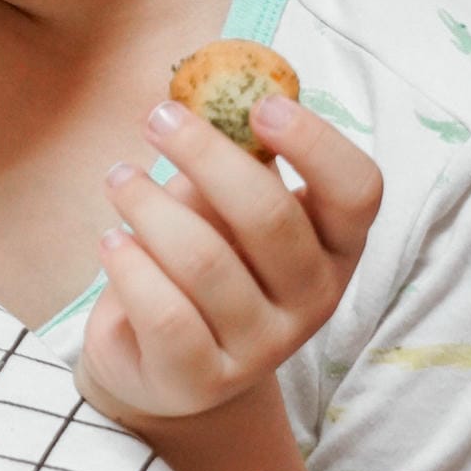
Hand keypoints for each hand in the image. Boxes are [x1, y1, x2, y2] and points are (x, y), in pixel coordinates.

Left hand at [76, 94, 381, 424]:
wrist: (167, 364)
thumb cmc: (207, 258)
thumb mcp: (226, 206)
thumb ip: (231, 157)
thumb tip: (205, 92)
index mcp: (334, 245)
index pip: (358, 191)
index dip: (316, 143)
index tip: (260, 105)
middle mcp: (313, 299)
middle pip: (270, 217)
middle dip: (205, 154)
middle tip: (157, 118)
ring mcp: (261, 346)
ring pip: (203, 260)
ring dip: (149, 205)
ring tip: (119, 178)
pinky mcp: (201, 378)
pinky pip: (163, 311)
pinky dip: (130, 264)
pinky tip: (112, 240)